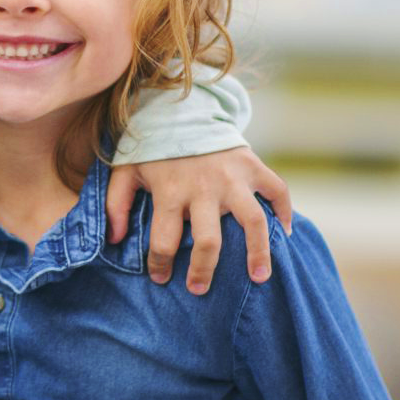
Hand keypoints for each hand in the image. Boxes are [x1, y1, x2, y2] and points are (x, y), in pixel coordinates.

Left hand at [105, 146, 291, 293]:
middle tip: (199, 289)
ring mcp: (233, 178)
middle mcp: (204, 188)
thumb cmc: (153, 149)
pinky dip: (285, 213)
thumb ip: (115, 204)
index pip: (164, 239)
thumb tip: (113, 240)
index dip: (160, 263)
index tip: (160, 278)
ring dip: (258, 253)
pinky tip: (285, 236)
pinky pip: (278, 192)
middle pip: (208, 240)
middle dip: (203, 270)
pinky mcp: (254, 167)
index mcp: (170, 191)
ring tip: (259, 278)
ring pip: (252, 222)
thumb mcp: (125, 171)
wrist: (184, 109)